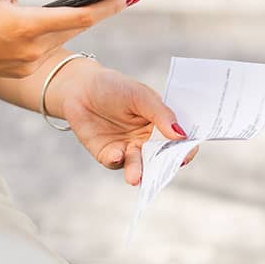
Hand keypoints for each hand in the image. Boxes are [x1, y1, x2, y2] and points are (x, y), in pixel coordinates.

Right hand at [0, 0, 133, 78]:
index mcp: (27, 26)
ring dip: (78, 21)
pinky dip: (55, 33)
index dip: (109, 6)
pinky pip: (46, 48)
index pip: (80, 16)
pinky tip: (59, 21)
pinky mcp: (21, 71)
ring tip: (99, 3)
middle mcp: (32, 50)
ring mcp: (28, 64)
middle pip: (79, 28)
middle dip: (103, 11)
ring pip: (63, 38)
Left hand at [44, 56, 199, 184]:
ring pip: (138, 166)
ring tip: (135, 177)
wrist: (78, 87)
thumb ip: (160, 113)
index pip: (180, 141)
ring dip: (138, 171)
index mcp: (161, 125)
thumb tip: (181, 135)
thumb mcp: (139, 95)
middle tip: (163, 171)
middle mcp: (148, 141)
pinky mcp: (108, 155)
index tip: (186, 154)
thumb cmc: (113, 86)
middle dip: (162, 167)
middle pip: (160, 159)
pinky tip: (115, 154)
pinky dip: (116, 161)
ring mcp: (128, 150)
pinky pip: (115, 163)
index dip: (185, 149)